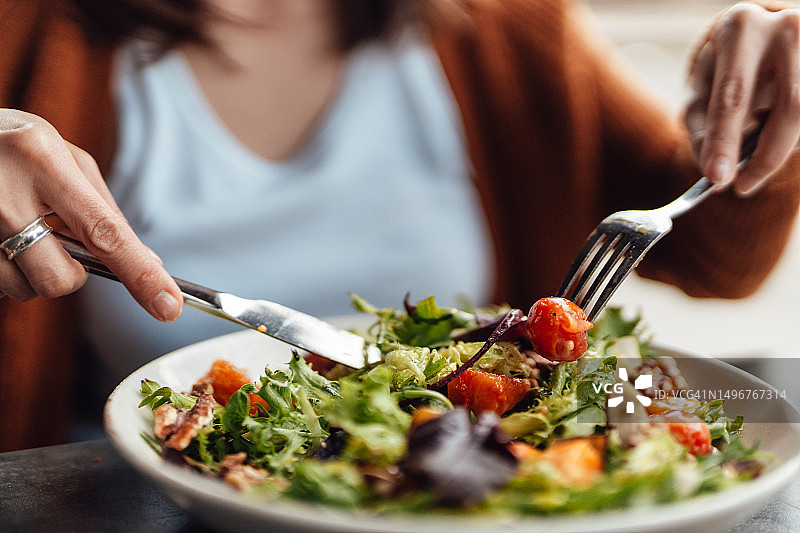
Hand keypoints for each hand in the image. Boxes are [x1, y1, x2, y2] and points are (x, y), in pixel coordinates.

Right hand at [0, 109, 182, 320]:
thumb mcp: (60, 156)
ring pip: (23, 289)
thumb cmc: (13, 146)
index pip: (104, 233)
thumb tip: (147, 262)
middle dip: (69, 273)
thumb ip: (103, 208)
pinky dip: (5, 269)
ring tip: (15, 230)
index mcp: (44, 160)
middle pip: (59, 278)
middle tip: (55, 239)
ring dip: (30, 272)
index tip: (169, 306)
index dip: (140, 274)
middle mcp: (5, 193)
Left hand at [685, 2, 799, 195]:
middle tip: (742, 186)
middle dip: (767, 156)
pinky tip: (777, 130)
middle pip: (791, 106)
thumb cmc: (727, 68)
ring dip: (784, 142)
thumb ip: (701, 127)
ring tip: (759, 145)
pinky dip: (795, 136)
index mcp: (741, 29)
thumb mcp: (702, 89)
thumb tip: (713, 168)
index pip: (733, 95)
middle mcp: (786, 27)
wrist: (763, 34)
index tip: (718, 178)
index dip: (725, 141)